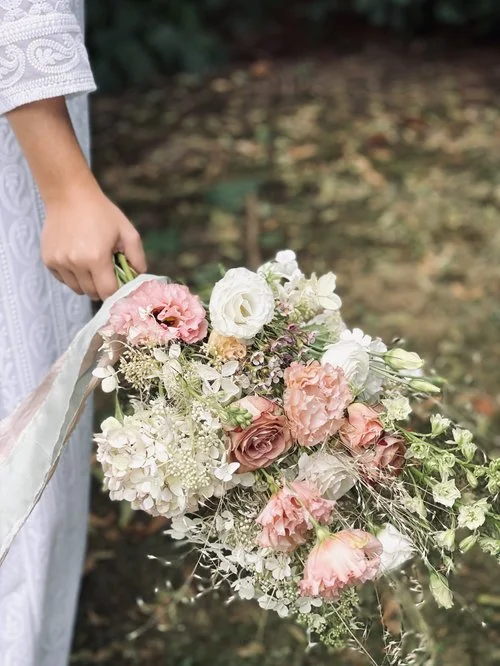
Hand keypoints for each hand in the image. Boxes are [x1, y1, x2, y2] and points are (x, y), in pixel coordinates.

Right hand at [41, 184, 146, 300]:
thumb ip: (137, 256)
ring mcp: (59, 262)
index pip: (108, 292)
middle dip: (102, 288)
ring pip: (77, 289)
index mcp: (96, 258)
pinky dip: (72, 276)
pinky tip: (78, 259)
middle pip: (92, 293)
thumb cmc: (101, 212)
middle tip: (107, 273)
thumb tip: (139, 275)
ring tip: (92, 265)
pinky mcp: (48, 260)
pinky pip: (63, 280)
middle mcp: (75, 263)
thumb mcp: (127, 230)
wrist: (69, 195)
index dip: (116, 291)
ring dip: (87, 283)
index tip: (119, 283)